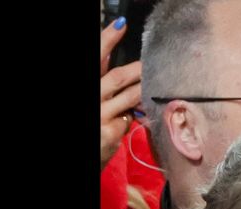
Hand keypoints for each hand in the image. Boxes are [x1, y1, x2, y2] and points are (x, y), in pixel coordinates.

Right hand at [101, 18, 142, 169]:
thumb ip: (108, 88)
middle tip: (151, 62)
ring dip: (144, 89)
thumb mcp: (96, 101)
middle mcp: (91, 96)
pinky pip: (131, 119)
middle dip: (137, 69)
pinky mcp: (111, 131)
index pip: (97, 58)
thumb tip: (132, 75)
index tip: (121, 24)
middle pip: (117, 76)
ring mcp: (100, 114)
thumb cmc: (92, 123)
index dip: (108, 39)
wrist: (84, 153)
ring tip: (157, 83)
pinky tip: (138, 118)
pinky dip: (136, 116)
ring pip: (130, 96)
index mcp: (87, 84)